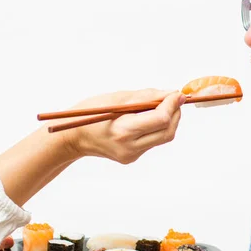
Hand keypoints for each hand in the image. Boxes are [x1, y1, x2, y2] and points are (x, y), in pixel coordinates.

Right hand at [61, 89, 185, 163]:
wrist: (73, 137)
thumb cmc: (91, 112)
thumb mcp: (118, 98)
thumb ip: (146, 96)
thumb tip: (171, 94)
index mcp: (123, 131)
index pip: (160, 119)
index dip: (172, 105)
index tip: (177, 93)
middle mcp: (130, 147)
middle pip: (167, 132)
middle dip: (175, 113)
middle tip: (175, 99)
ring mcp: (132, 155)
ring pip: (163, 137)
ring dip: (169, 120)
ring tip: (163, 105)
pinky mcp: (133, 157)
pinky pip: (154, 140)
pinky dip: (158, 126)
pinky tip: (150, 116)